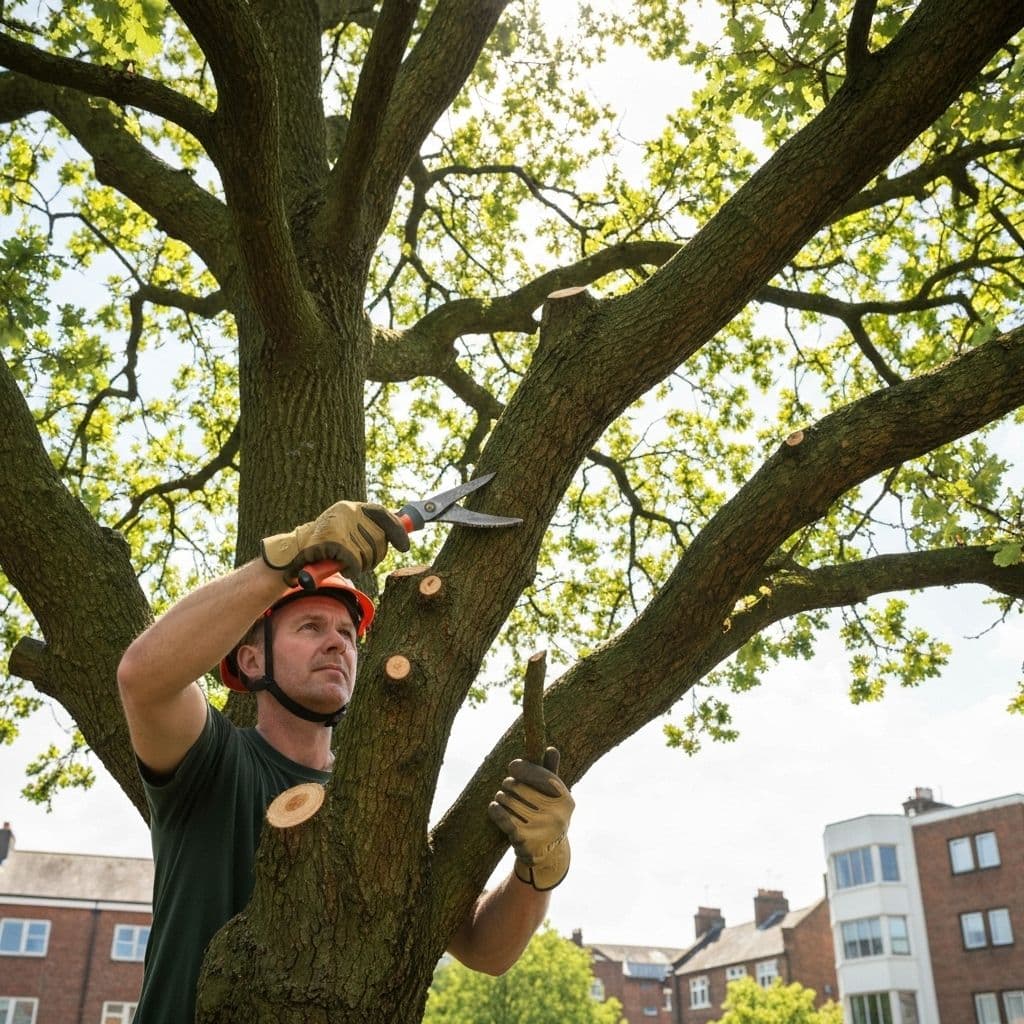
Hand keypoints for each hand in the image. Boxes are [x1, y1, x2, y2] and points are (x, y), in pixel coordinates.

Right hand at [261, 501, 409, 582]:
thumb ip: (367, 531)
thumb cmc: (323, 545)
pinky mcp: (332, 541)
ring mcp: (339, 525)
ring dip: (362, 564)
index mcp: (351, 507)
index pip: (382, 514)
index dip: (396, 530)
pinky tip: (344, 567)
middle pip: (379, 538)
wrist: (291, 552)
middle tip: (361, 562)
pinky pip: (356, 560)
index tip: (405, 546)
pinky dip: (353, 568)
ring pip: (368, 551)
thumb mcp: (346, 532)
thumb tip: (400, 538)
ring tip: (348, 563)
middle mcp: (346, 511)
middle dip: (375, 555)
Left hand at [487, 747, 573, 890]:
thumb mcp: (554, 797)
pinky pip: (504, 819)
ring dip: (502, 798)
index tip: (512, 765)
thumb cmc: (548, 816)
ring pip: (509, 802)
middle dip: (509, 784)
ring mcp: (541, 829)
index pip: (541, 775)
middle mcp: (556, 815)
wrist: (548, 855)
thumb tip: (552, 748)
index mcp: (565, 800)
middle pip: (521, 788)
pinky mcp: (525, 841)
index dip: (524, 768)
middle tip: (506, 786)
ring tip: (502, 798)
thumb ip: (551, 773)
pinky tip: (493, 806)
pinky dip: (496, 811)